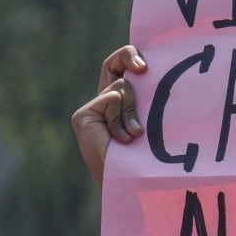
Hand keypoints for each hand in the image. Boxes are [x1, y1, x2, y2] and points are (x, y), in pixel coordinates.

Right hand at [71, 45, 147, 187]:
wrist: (131, 181)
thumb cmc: (146, 157)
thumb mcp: (149, 121)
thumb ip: (145, 100)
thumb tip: (151, 74)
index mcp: (122, 103)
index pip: (122, 67)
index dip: (131, 56)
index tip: (147, 66)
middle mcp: (105, 102)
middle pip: (114, 62)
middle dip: (128, 55)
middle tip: (143, 68)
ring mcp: (93, 109)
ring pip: (120, 87)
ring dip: (132, 111)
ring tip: (135, 135)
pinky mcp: (83, 116)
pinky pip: (111, 100)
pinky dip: (120, 119)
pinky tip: (122, 139)